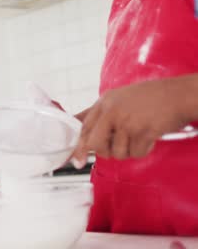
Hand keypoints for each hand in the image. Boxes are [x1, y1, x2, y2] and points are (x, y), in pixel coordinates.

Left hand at [73, 77, 194, 165]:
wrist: (179, 94)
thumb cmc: (151, 98)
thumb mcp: (119, 98)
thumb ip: (100, 112)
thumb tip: (76, 122)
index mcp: (104, 102)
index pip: (84, 128)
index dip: (79, 147)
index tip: (77, 161)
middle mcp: (112, 111)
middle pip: (96, 144)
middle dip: (106, 151)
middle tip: (120, 145)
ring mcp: (126, 121)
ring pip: (117, 152)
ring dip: (129, 150)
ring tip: (139, 135)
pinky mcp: (142, 131)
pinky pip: (136, 153)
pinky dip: (144, 150)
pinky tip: (149, 137)